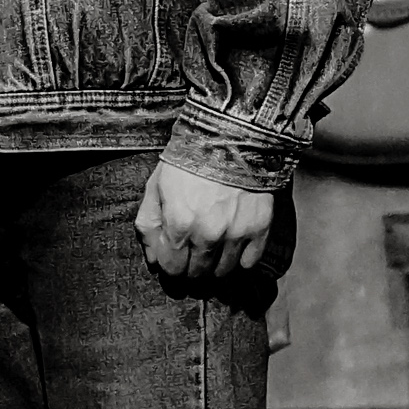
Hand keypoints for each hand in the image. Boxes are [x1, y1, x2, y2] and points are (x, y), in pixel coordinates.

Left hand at [134, 161, 275, 279]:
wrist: (231, 135)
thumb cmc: (188, 159)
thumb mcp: (156, 186)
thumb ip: (149, 224)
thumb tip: (154, 260)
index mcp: (179, 224)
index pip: (173, 268)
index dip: (171, 264)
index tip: (174, 255)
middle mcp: (208, 235)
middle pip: (198, 273)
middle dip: (191, 267)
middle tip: (193, 252)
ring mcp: (236, 234)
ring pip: (224, 272)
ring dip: (215, 265)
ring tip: (213, 249)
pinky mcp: (260, 228)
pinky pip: (250, 262)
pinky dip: (242, 259)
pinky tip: (234, 245)